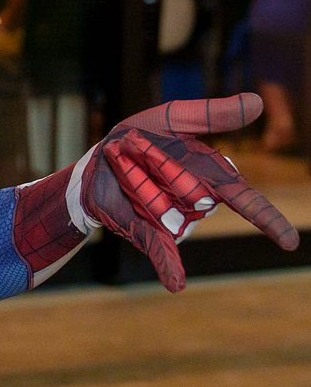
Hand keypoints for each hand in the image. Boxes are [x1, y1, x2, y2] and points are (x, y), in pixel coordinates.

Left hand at [76, 93, 298, 291]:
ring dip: (139, 184)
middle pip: (191, 193)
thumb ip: (212, 114)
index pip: (246, 201)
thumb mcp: (172, 117)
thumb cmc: (139, 136)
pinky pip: (162, 251)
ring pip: (166, 210)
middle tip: (132, 146)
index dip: (268, 220)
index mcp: (210, 176)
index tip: (289, 242)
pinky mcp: (147, 232)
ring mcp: (172, 220)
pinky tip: (176, 284)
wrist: (98, 159)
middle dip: (159, 166)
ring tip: (127, 171)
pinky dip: (169, 267)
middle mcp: (195, 203)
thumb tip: (260, 102)